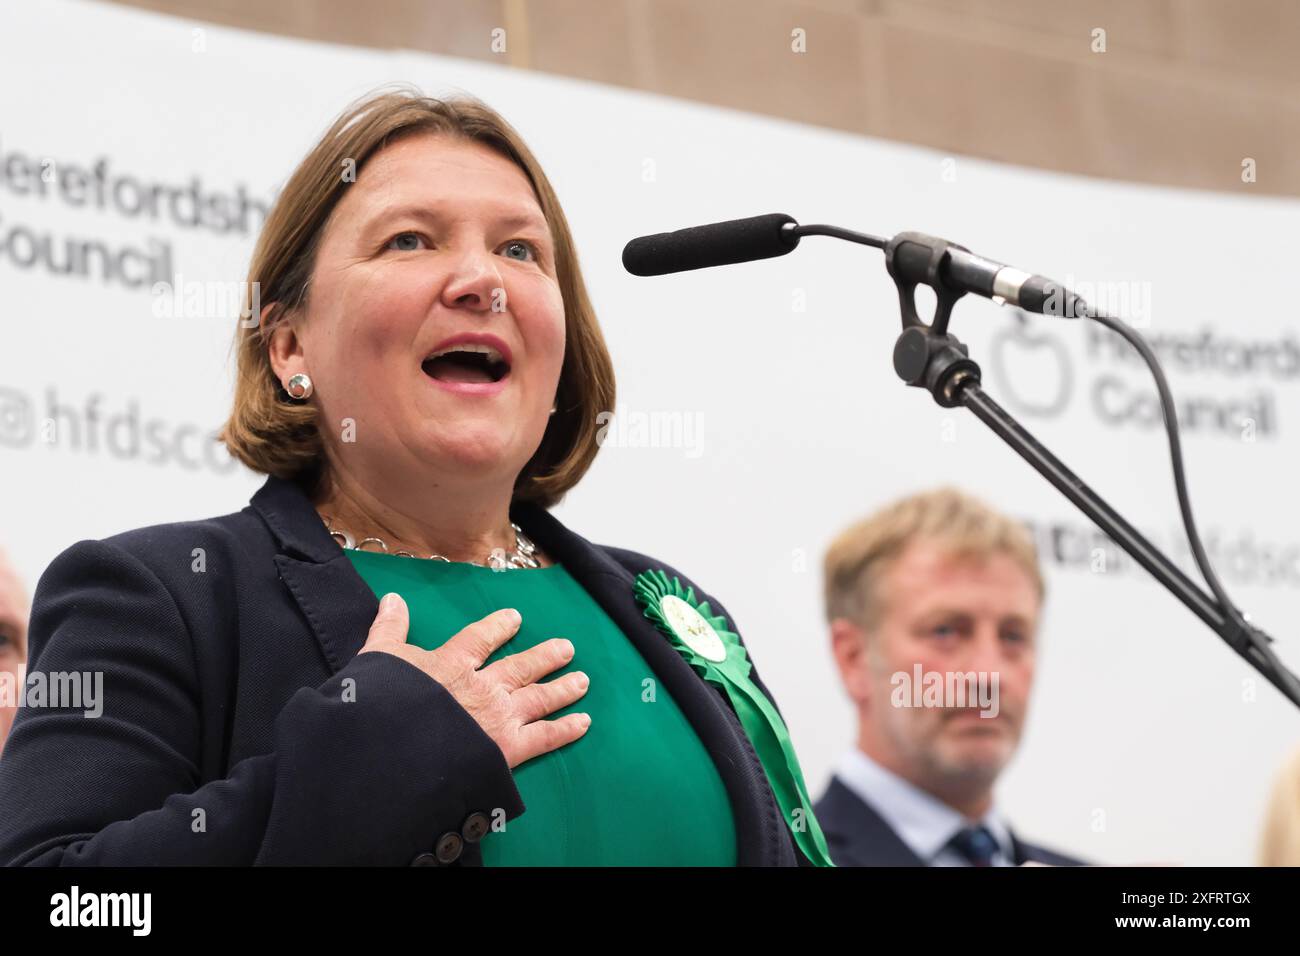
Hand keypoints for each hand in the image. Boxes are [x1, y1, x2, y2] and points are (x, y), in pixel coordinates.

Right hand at [359, 592, 589, 767]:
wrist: (392, 750)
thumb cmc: (379, 705)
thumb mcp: (377, 659)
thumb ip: (389, 629)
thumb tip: (393, 598)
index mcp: (452, 665)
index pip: (480, 640)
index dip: (499, 627)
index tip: (515, 618)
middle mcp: (482, 687)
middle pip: (521, 667)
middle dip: (545, 657)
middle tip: (567, 648)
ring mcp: (499, 717)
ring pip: (540, 697)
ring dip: (563, 688)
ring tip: (583, 680)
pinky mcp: (508, 749)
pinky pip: (545, 736)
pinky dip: (566, 729)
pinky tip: (583, 722)